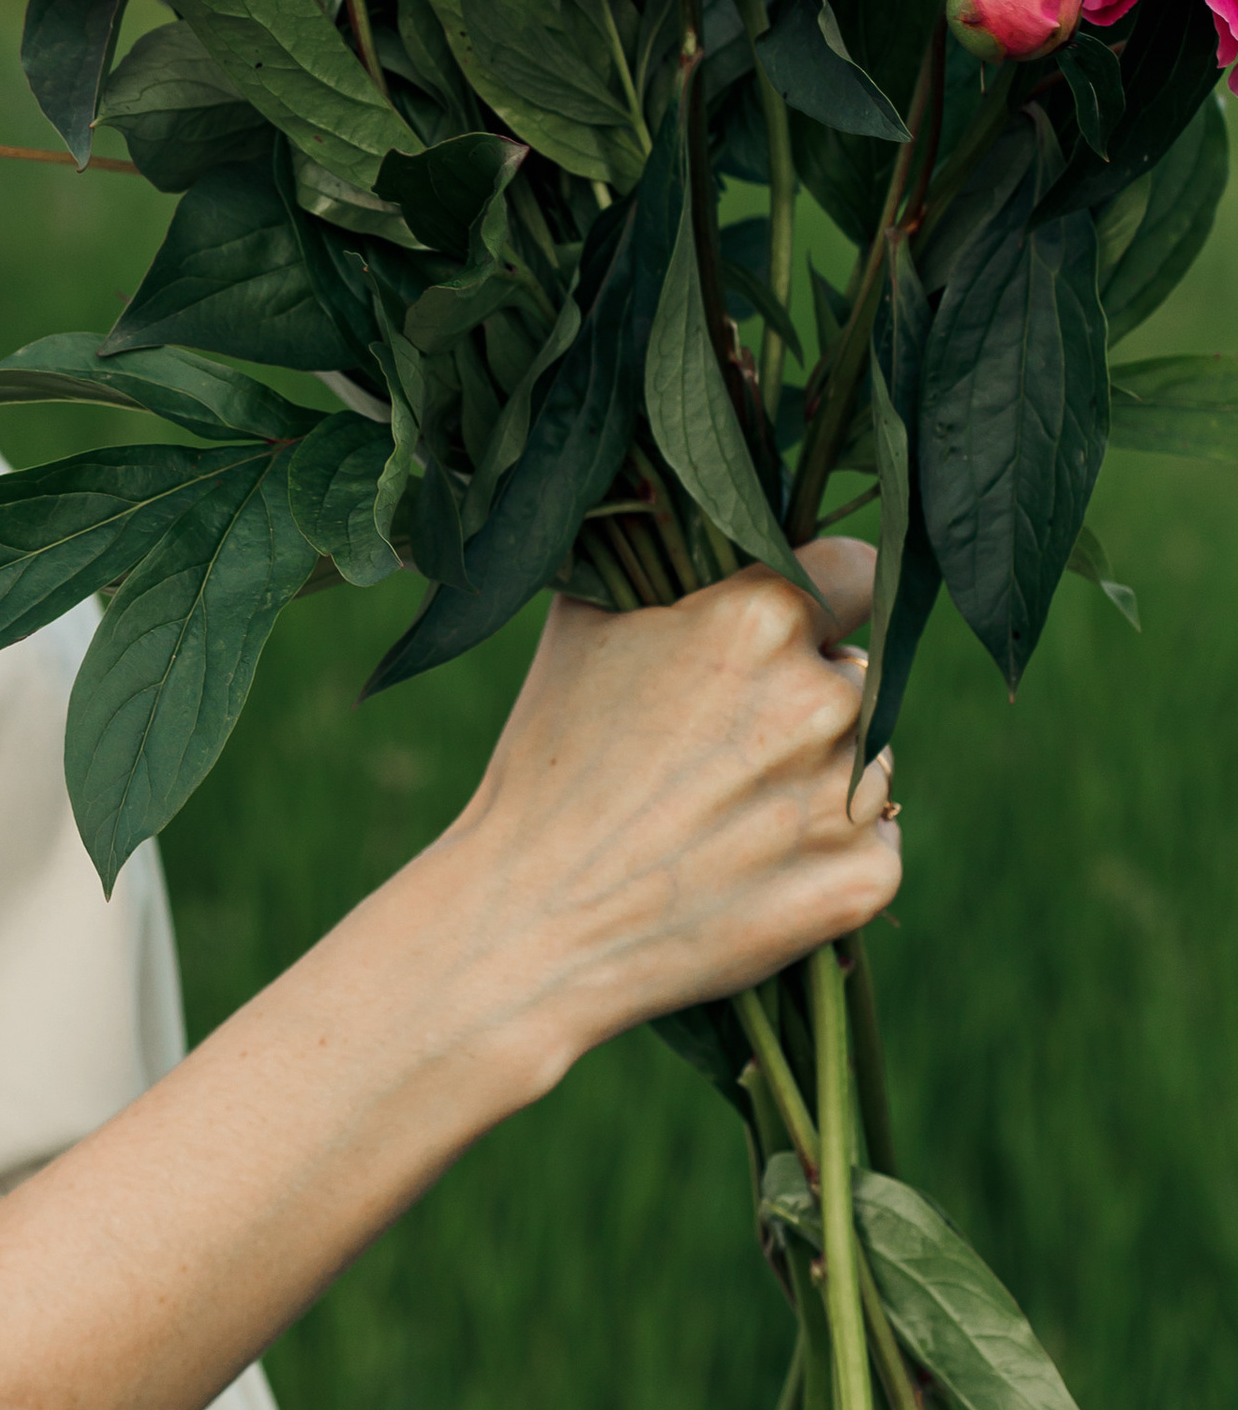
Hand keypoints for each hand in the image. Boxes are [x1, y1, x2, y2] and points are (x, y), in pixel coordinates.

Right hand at [436, 538, 899, 1066]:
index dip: (827, 589)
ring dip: (823, 774)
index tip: (809, 614)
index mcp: (759, 618)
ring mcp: (848, 797)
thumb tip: (680, 489)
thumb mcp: (585, 624)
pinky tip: (750, 866)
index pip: (857, 566)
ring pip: (871, 759)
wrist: (533, 921)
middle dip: (806, 695)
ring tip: (726, 811)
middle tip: (724, 744)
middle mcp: (822, 698)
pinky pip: (876, 844)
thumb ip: (657, 556)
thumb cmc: (548, 761)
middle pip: (859, 672)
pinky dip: (829, 854)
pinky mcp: (862, 883)